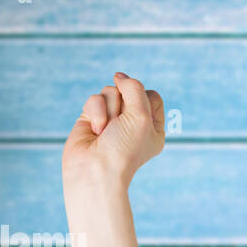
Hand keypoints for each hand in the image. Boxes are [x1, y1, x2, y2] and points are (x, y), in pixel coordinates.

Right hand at [63, 72, 164, 192]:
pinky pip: (94, 99)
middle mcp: (133, 123)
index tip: (138, 116)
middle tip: (121, 123)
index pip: (152, 96)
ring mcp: (112, 120)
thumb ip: (134, 88)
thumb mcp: (140, 115)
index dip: (143, 98)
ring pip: (110, 92)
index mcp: (153, 127)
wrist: (95, 170)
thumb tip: (119, 76)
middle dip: (123, 103)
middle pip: (129, 90)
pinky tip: (95, 130)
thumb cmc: (123, 148)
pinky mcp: (92, 118)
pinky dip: (95, 112)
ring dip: (109, 108)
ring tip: (106, 129)